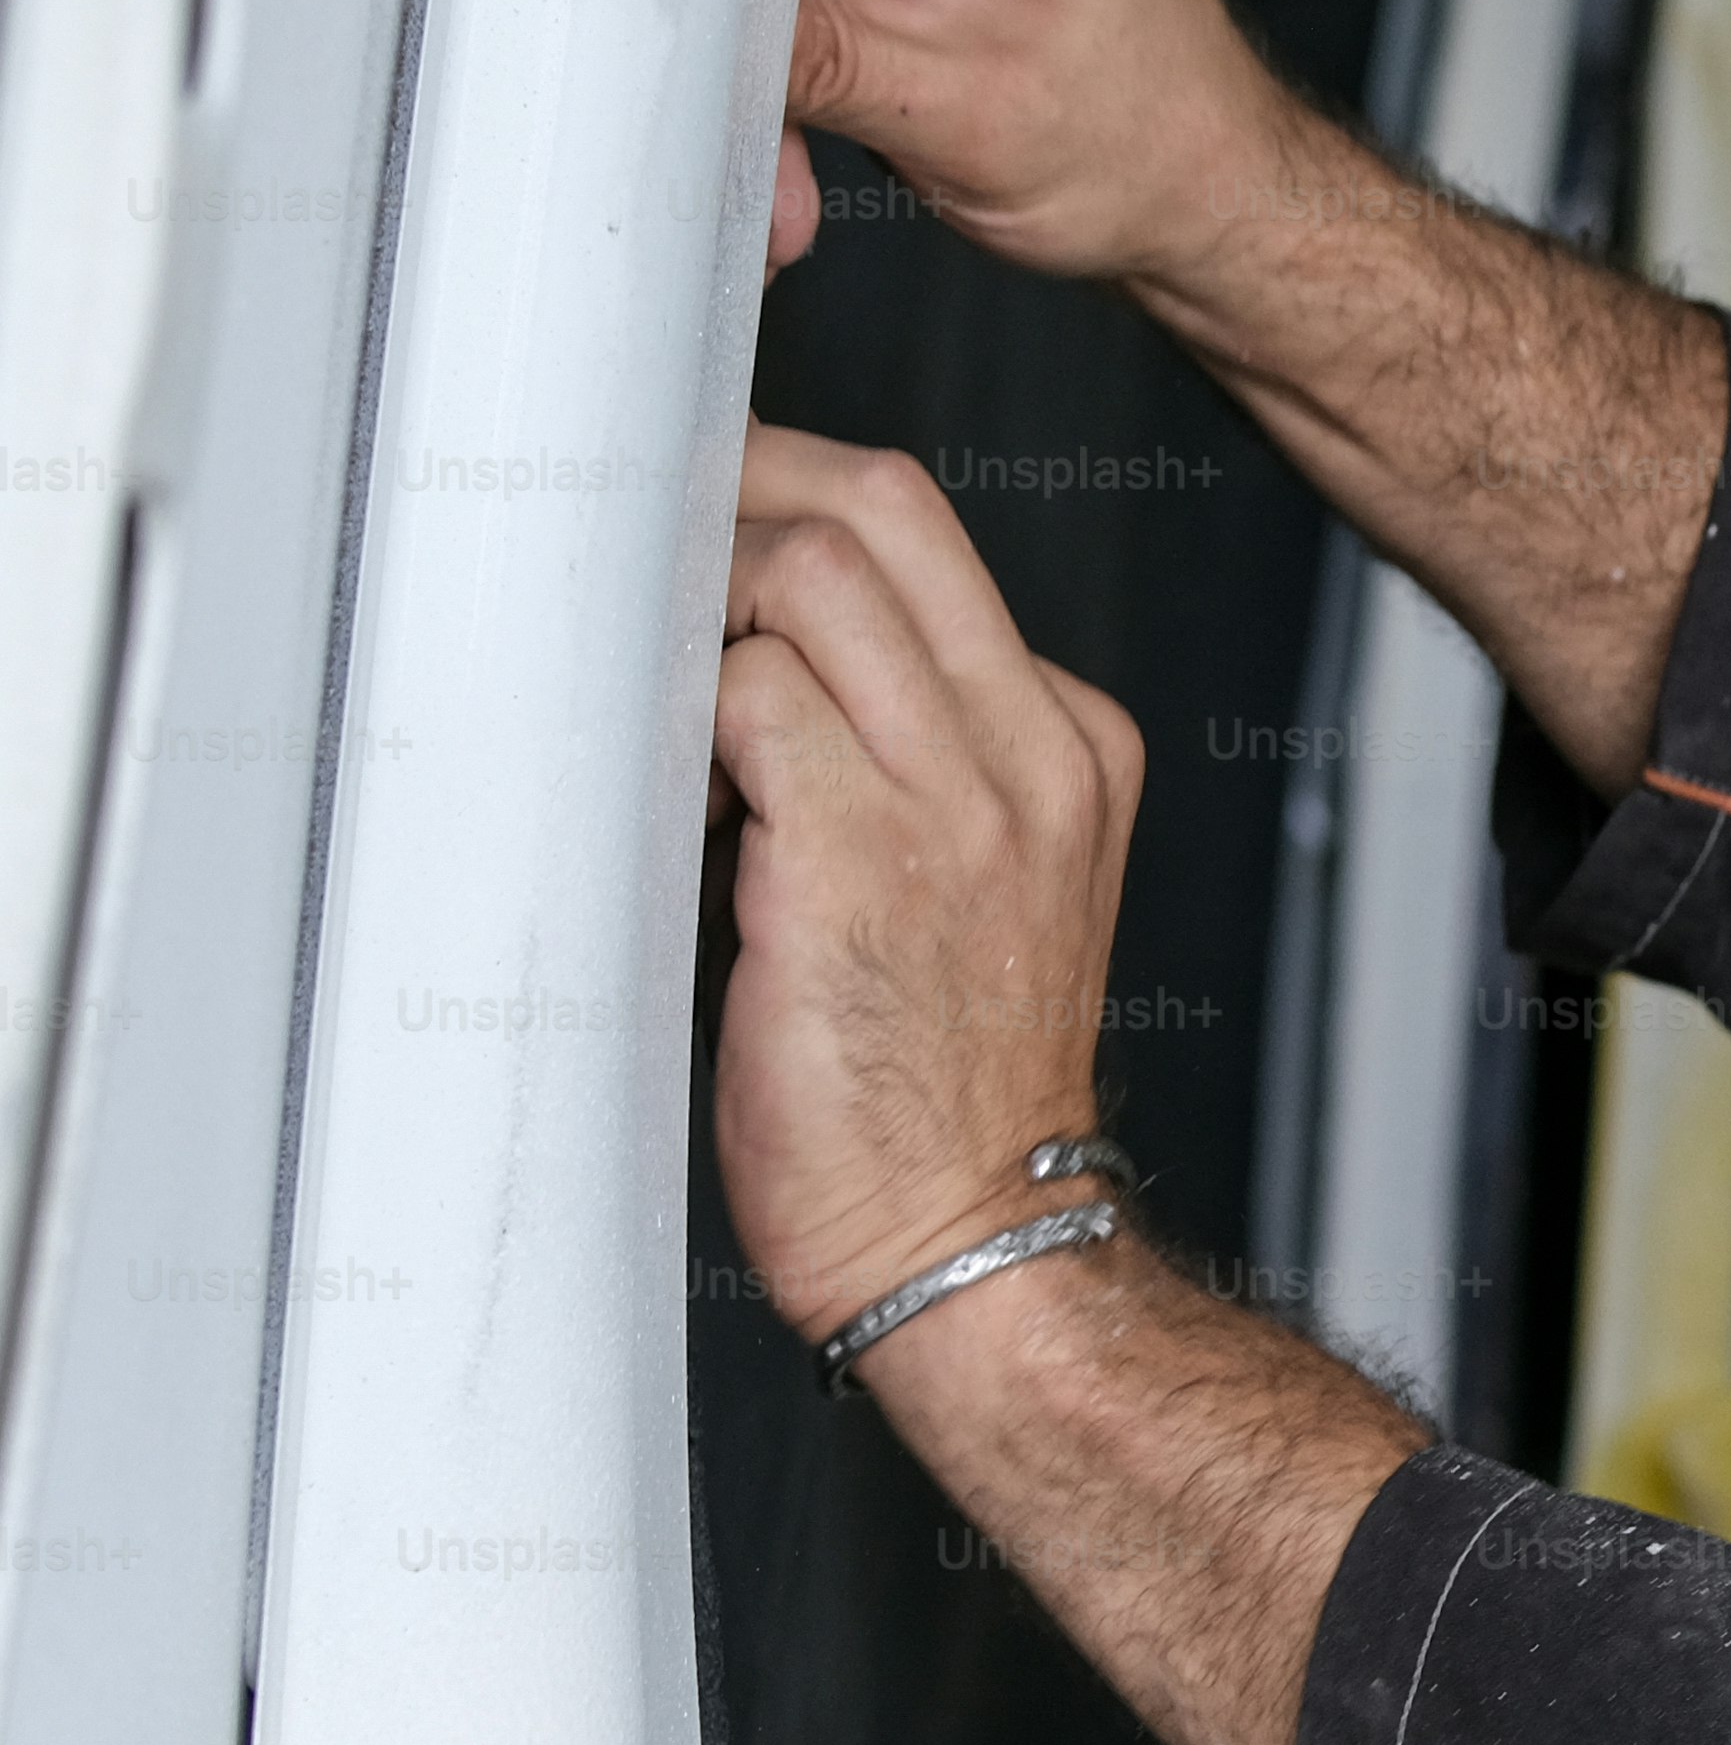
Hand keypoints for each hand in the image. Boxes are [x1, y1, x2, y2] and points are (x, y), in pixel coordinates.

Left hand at [712, 426, 1141, 1343]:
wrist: (974, 1245)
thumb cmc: (941, 1090)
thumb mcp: (980, 884)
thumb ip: (907, 753)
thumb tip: (742, 647)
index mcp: (1072, 750)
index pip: (927, 536)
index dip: (784, 503)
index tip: (696, 530)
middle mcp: (1035, 759)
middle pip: (879, 509)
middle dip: (733, 499)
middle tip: (644, 559)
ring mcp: (961, 804)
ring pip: (806, 577)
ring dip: (694, 618)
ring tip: (655, 703)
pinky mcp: (864, 860)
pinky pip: (743, 697)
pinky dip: (675, 722)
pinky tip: (664, 794)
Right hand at [776, 0, 1299, 284]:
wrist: (1196, 188)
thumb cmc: (1140, 143)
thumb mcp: (957, 110)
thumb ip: (813, 52)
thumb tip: (688, 25)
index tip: (735, 65)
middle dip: (772, 32)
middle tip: (786, 144)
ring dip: (782, 57)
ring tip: (831, 145)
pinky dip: (801, 51)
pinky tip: (841, 114)